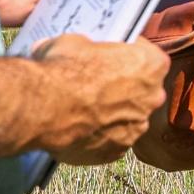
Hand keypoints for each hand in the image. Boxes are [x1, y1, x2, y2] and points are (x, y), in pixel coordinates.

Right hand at [27, 35, 167, 164]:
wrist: (41, 107)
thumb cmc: (62, 70)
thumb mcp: (74, 41)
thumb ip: (87, 47)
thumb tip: (73, 48)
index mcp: (151, 65)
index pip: (146, 55)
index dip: (126, 54)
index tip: (111, 55)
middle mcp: (152, 97)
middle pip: (141, 90)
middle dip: (122, 87)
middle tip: (96, 84)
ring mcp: (135, 127)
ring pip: (127, 118)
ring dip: (111, 114)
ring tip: (83, 109)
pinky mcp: (115, 151)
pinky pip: (110, 141)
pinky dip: (97, 136)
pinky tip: (77, 129)